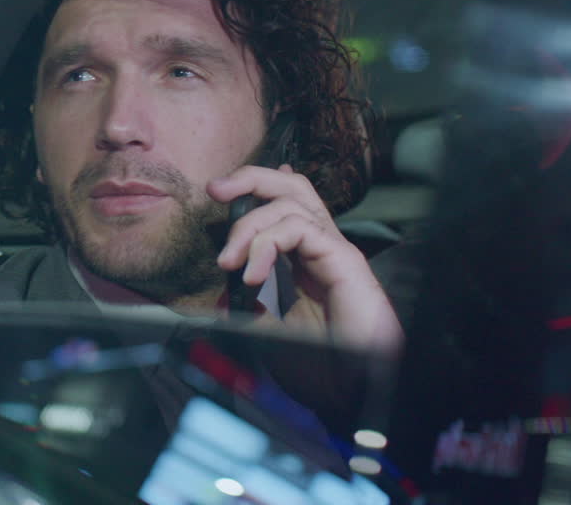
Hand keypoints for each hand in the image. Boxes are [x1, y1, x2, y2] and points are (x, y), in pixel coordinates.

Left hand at [207, 164, 402, 351]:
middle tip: (216, 190)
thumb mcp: (268, 333)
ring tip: (229, 263)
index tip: (218, 191)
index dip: (253, 187)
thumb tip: (220, 295)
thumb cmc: (322, 367)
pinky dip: (268, 243)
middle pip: (292, 187)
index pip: (282, 204)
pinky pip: (301, 228)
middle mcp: (321, 248)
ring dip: (248, 227)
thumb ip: (247, 309)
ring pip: (292, 202)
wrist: (354, 393)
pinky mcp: (344, 260)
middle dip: (251, 178)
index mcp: (304, 259)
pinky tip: (254, 275)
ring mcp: (334, 252)